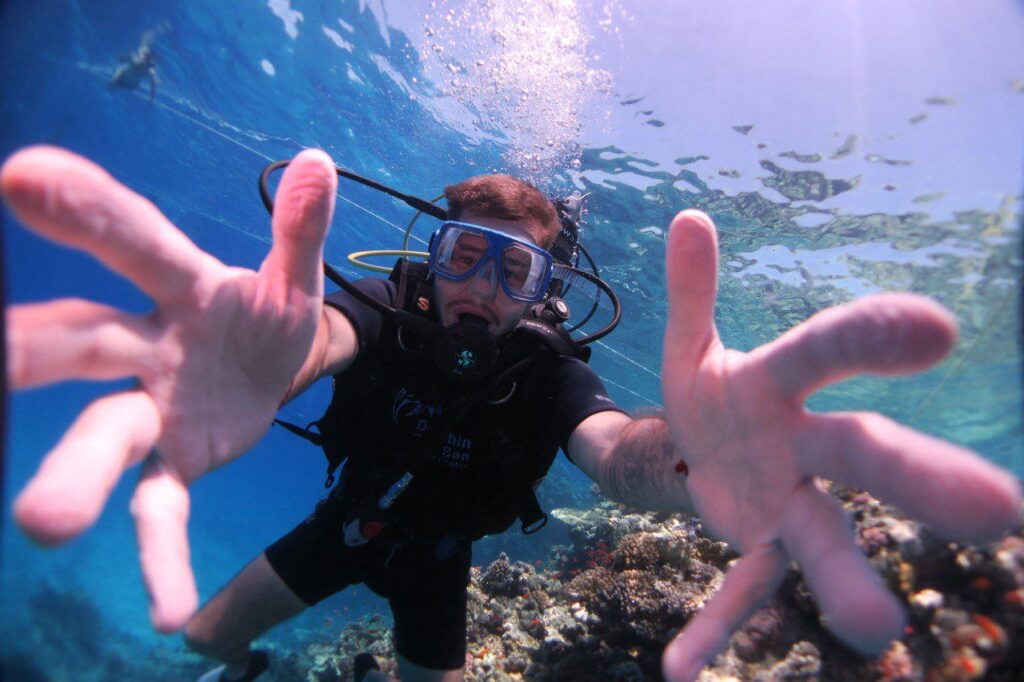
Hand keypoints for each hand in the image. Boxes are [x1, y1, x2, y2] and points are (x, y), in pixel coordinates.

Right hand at [2, 146, 336, 631]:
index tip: (23, 176)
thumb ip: (299, 230)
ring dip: (76, 473)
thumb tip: (319, 161)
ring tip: (42, 524)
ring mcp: (153, 410)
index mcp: (181, 286)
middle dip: (33, 348)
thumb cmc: (264, 316)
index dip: (89, 212)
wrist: (272, 369)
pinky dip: (162, 557)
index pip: (133, 244)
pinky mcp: (174, 464)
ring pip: (104, 434)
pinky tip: (172, 615)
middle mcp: (146, 346)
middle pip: (84, 342)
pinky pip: (161, 512)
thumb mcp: (291, 280)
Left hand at [658, 210, 1021, 679]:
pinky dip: (715, 630)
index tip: (936, 328)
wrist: (695, 447)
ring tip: (875, 632)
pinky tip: (679, 671)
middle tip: (1000, 511)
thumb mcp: (691, 344)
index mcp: (781, 382)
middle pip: (863, 452)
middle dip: (919, 477)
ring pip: (822, 537)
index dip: (873, 336)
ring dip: (845, 581)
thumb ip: (693, 289)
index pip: (829, 350)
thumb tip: (688, 217)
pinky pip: (738, 594)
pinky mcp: (753, 547)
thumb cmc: (711, 392)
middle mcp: (801, 445)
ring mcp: (782, 503)